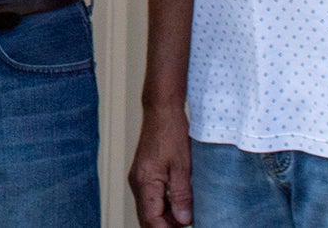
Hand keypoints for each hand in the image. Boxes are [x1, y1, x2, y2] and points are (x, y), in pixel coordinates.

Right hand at [127, 104, 193, 226]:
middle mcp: (137, 183)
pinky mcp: (143, 175)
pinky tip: (181, 202)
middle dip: (167, 226)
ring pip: (150, 209)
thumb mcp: (183, 166)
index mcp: (144, 182)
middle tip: (189, 224)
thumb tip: (183, 221)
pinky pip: (151, 198)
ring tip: (188, 214)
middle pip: (148, 218)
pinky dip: (164, 205)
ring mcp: (139, 179)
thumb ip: (182, 196)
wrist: (161, 111)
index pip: (151, 220)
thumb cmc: (171, 132)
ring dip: (167, 217)